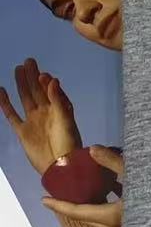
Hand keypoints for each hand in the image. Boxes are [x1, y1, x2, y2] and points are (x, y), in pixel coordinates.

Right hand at [0, 58, 81, 174]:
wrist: (59, 166)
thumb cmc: (67, 143)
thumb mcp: (66, 120)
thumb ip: (58, 100)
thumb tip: (52, 79)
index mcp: (59, 111)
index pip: (52, 92)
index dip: (47, 82)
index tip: (43, 73)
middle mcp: (46, 114)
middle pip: (38, 91)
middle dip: (33, 77)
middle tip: (29, 61)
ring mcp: (33, 122)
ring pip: (25, 98)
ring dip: (22, 85)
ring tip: (18, 69)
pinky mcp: (22, 131)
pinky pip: (11, 114)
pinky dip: (5, 103)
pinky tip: (1, 90)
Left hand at [44, 146, 122, 226]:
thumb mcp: (134, 172)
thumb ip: (112, 161)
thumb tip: (92, 149)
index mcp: (112, 215)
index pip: (78, 211)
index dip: (59, 205)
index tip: (44, 200)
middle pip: (88, 218)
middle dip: (73, 208)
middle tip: (61, 198)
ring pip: (101, 220)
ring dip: (92, 208)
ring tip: (86, 193)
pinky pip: (115, 220)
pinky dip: (108, 209)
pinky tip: (117, 193)